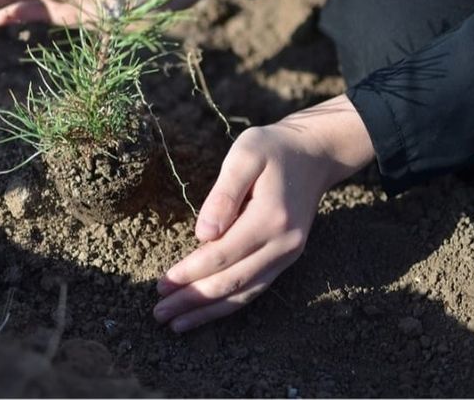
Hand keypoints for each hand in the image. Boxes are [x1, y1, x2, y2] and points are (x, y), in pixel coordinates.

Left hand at [154, 94, 374, 331]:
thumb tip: (202, 235)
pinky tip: (207, 312)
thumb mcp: (245, 155)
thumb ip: (224, 194)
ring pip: (245, 294)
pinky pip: (256, 289)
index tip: (161, 285)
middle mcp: (284, 244)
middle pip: (231, 282)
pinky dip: (230, 304)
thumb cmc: (272, 149)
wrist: (314, 154)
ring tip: (177, 324)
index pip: (222, 255)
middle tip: (159, 313)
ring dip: (209, 311)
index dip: (190, 273)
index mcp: (271, 219)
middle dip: (193, 300)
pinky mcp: (286, 258)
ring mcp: (288, 255)